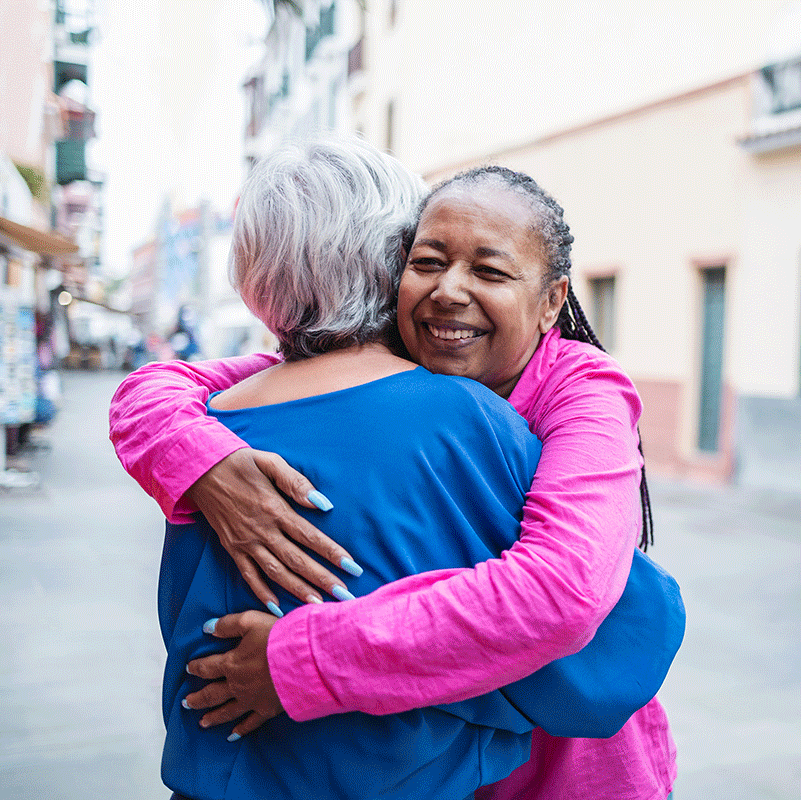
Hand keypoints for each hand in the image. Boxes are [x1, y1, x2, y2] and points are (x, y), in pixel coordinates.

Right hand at [185, 448, 361, 605]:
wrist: (200, 470)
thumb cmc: (240, 463)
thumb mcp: (270, 462)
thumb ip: (296, 483)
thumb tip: (322, 504)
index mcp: (275, 508)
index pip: (310, 536)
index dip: (332, 552)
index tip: (352, 567)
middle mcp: (262, 530)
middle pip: (297, 560)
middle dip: (323, 579)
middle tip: (345, 596)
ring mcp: (246, 543)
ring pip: (276, 573)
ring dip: (298, 590)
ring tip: (318, 605)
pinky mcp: (232, 549)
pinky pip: (248, 575)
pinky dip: (262, 593)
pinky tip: (277, 608)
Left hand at [185, 610, 283, 737]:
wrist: (302, 660)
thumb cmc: (277, 637)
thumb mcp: (250, 621)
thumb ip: (227, 624)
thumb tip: (208, 628)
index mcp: (232, 663)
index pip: (208, 667)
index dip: (196, 668)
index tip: (189, 669)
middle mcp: (237, 685)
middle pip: (212, 694)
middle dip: (198, 698)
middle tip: (186, 703)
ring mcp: (251, 700)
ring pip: (227, 711)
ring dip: (213, 717)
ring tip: (202, 722)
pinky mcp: (267, 709)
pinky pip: (251, 723)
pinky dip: (241, 730)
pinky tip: (233, 736)